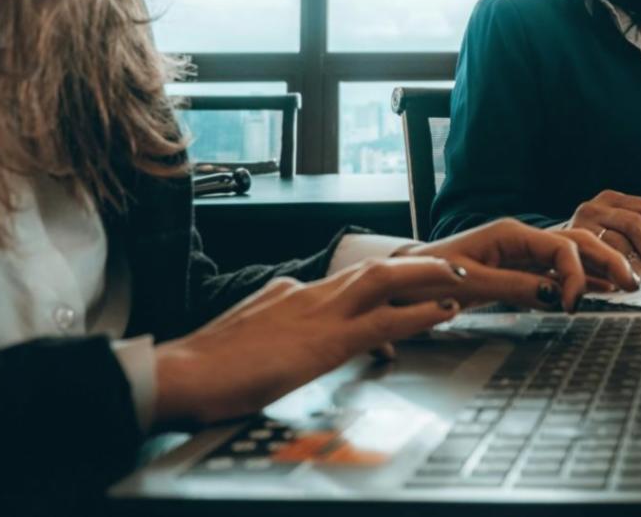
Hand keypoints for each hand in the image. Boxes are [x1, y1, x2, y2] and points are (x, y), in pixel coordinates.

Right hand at [154, 256, 467, 427]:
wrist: (178, 375)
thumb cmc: (204, 369)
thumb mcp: (246, 340)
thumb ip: (274, 334)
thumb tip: (291, 342)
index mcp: (286, 292)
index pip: (345, 282)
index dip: (380, 283)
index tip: (406, 281)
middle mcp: (307, 293)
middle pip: (374, 268)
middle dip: (416, 265)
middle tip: (451, 267)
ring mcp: (318, 313)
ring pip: (386, 282)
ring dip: (428, 278)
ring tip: (462, 277)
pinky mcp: (325, 341)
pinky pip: (384, 321)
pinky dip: (418, 314)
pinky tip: (443, 313)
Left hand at [401, 218, 639, 308]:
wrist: (400, 280)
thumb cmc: (425, 277)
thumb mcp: (467, 283)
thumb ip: (513, 286)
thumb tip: (555, 294)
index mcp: (509, 233)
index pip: (560, 246)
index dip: (575, 274)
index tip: (574, 305)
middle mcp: (520, 239)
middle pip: (576, 243)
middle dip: (607, 260)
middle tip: (632, 284)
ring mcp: (521, 254)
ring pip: (572, 255)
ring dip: (600, 268)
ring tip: (628, 284)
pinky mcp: (517, 271)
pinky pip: (557, 273)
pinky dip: (582, 281)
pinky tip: (602, 291)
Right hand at [558, 191, 640, 279]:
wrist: (556, 254)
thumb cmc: (600, 246)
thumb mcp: (630, 234)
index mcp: (614, 199)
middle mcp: (596, 205)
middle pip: (636, 223)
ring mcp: (581, 223)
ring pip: (619, 243)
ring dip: (636, 264)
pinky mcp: (570, 242)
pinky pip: (602, 258)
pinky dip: (618, 271)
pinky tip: (622, 280)